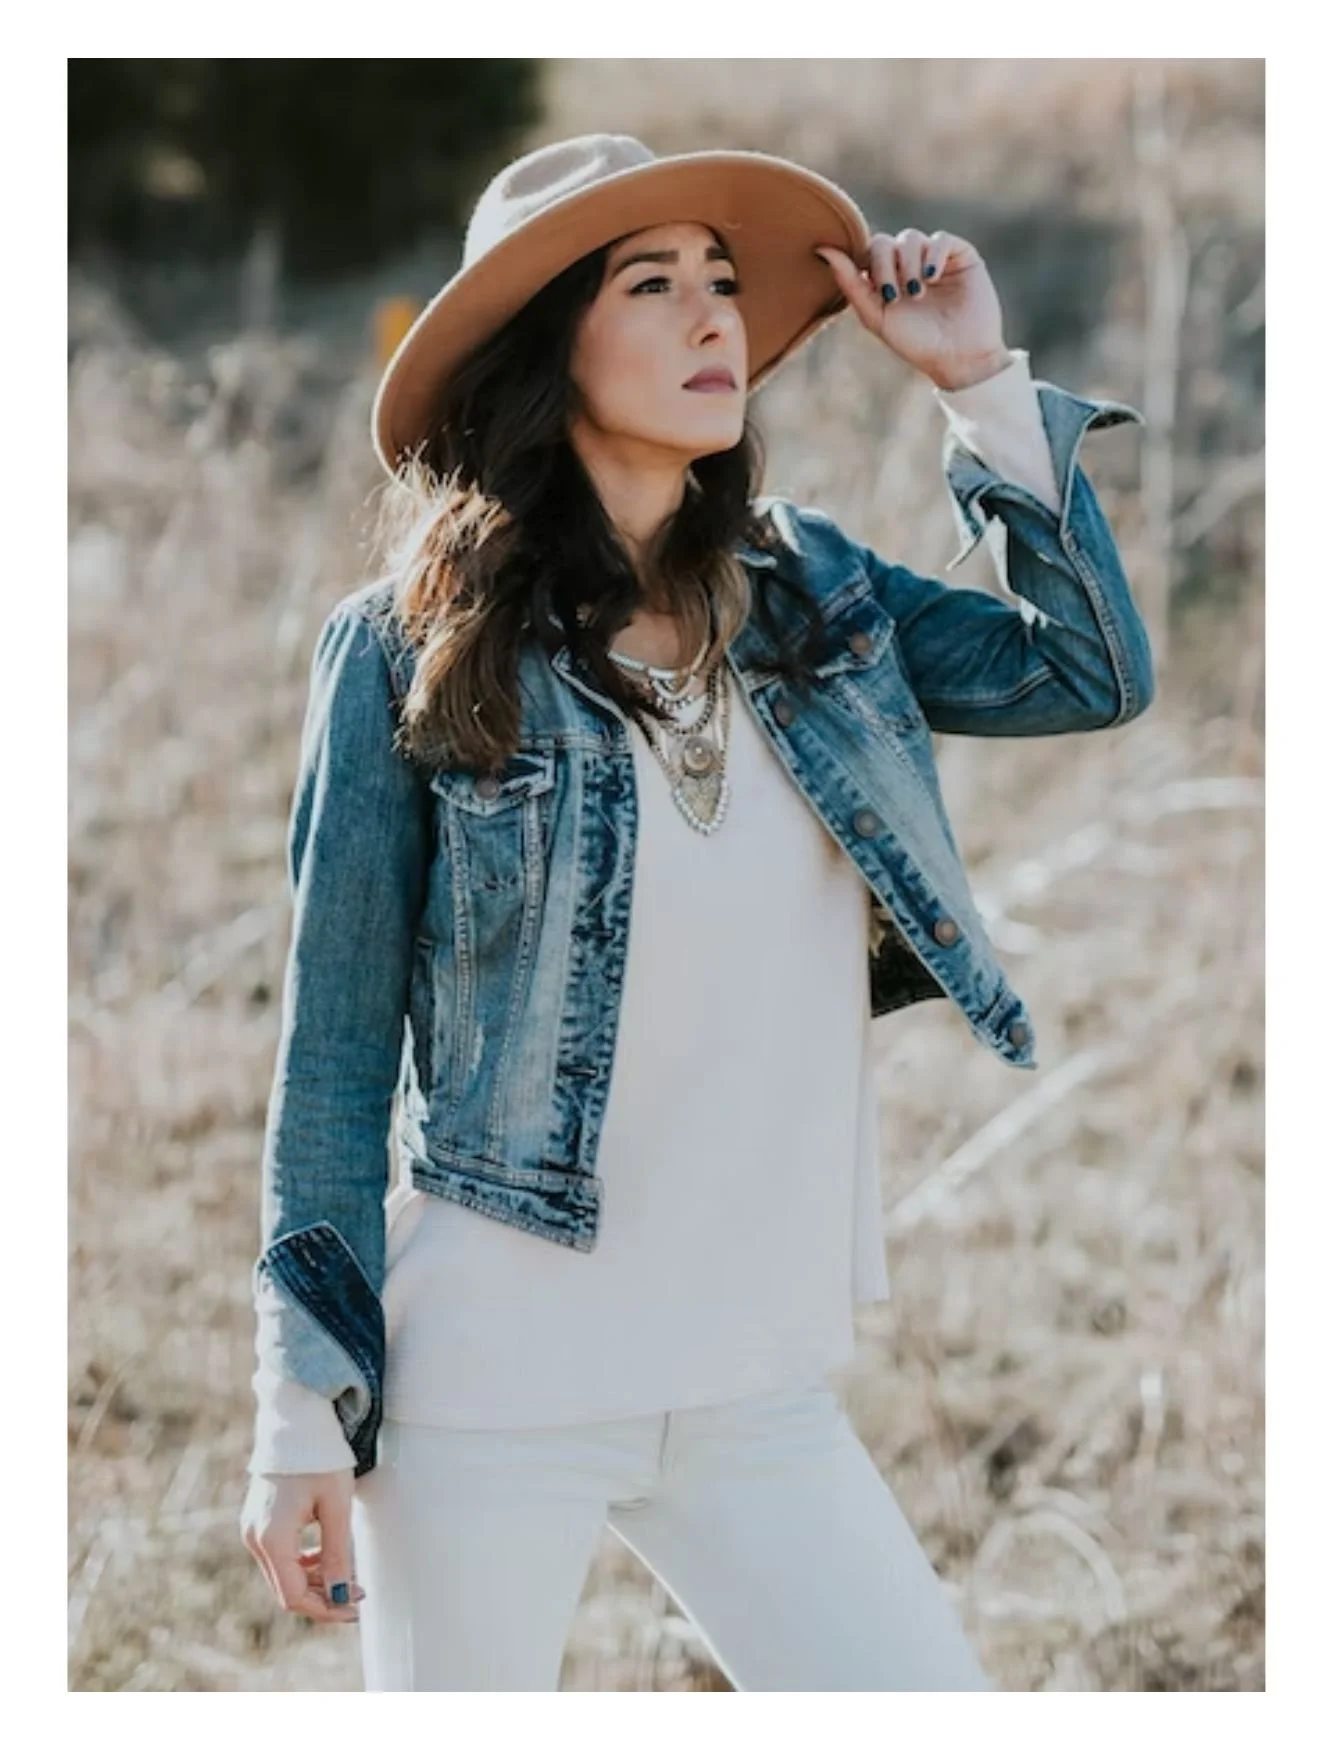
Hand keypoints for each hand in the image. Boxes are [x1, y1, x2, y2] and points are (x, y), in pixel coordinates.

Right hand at [239, 1469, 365, 1624]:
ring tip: (348, 1575)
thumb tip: (340, 1596)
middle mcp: (254, 1538)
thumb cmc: (320, 1460)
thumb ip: (337, 1555)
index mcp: (273, 1537)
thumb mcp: (336, 1506)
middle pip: (287, 1589)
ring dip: (315, 1581)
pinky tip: (327, 1557)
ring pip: (282, 1574)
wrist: (296, 1423)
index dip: (326, 1609)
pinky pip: (279, 1557)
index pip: (294, 1595)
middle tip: (358, 1592)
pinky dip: (303, 1564)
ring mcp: (252, 1530)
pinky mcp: (257, 1522)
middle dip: (323, 1596)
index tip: (355, 1608)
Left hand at [814, 228, 1010, 390]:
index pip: (865, 251)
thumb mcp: (876, 316)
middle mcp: (907, 263)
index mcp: (885, 277)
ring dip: (909, 264)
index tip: (875, 289)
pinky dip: (933, 255)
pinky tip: (932, 277)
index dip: (865, 263)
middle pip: (883, 243)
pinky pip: (941, 239)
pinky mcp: (960, 255)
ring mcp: (933, 257)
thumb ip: (850, 284)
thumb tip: (822, 249)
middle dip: (885, 267)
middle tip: (894, 296)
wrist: (959, 357)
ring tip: (917, 293)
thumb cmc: (916, 342)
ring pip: (910, 238)